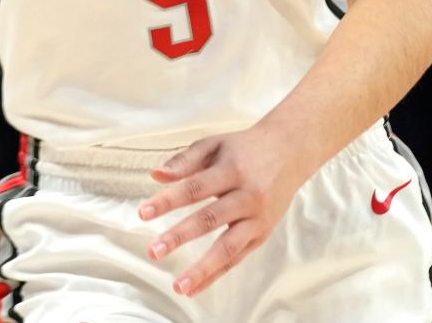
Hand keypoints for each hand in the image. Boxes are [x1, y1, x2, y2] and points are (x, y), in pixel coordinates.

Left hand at [137, 122, 304, 297]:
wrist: (288, 152)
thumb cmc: (244, 148)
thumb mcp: (215, 144)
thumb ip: (185, 160)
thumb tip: (156, 175)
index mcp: (232, 169)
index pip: (194, 187)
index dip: (168, 200)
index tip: (143, 213)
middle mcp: (247, 196)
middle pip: (209, 219)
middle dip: (179, 236)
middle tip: (153, 251)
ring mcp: (257, 219)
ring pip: (228, 247)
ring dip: (202, 269)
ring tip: (178, 285)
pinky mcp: (262, 235)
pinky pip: (237, 258)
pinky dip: (216, 274)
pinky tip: (196, 286)